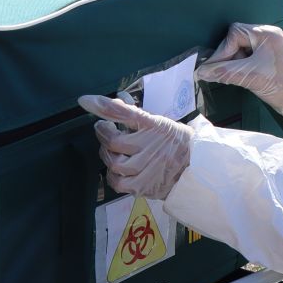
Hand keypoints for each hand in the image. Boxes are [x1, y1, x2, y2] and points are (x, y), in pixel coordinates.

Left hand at [78, 94, 192, 198]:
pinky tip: (117, 170)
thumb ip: (136, 112)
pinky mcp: (146, 186)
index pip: (125, 113)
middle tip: (103, 130)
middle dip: (103, 134)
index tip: (84, 100)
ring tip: (109, 151)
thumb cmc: (178, 142)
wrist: (198, 169)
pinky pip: (119, 183)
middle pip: (114, 141)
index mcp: (155, 126)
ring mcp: (148, 168)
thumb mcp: (160, 122)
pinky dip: (113, 176)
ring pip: (115, 164)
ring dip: (106, 156)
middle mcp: (151, 147)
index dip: (103, 106)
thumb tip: (118, 97)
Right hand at [196, 23, 282, 115]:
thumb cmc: (280, 86)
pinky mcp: (266, 54)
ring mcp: (267, 44)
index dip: (222, 50)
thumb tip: (201, 71)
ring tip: (232, 74)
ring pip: (239, 46)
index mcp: (266, 34)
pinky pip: (246, 53)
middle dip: (227, 55)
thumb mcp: (249, 77)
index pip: (235, 34)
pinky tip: (238, 73)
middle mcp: (267, 34)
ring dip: (233, 60)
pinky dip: (239, 63)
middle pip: (236, 38)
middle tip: (220, 71)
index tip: (214, 67)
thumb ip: (224, 72)